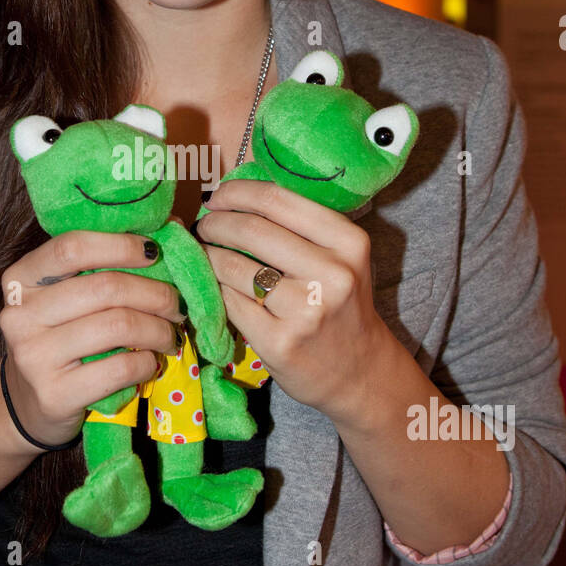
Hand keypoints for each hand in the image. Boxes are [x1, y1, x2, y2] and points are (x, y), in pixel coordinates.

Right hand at [0, 231, 183, 450]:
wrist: (29, 404)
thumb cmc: (60, 339)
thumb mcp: (66, 299)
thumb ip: (101, 267)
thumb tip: (170, 228)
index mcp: (20, 279)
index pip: (72, 247)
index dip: (120, 245)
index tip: (154, 252)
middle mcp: (20, 315)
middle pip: (104, 288)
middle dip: (155, 294)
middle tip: (176, 306)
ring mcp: (33, 356)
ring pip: (117, 326)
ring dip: (158, 329)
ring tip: (170, 335)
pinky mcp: (54, 394)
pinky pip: (119, 368)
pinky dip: (147, 363)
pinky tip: (150, 363)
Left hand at [194, 178, 390, 431]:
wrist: (359, 372)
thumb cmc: (341, 305)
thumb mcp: (341, 258)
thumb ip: (300, 226)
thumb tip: (234, 194)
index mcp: (348, 242)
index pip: (278, 201)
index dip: (237, 193)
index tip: (218, 197)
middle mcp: (332, 274)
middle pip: (251, 230)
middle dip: (216, 223)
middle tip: (205, 225)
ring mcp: (305, 311)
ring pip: (233, 267)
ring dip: (209, 255)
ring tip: (206, 253)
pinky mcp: (279, 342)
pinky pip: (230, 302)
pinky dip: (216, 289)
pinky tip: (216, 285)